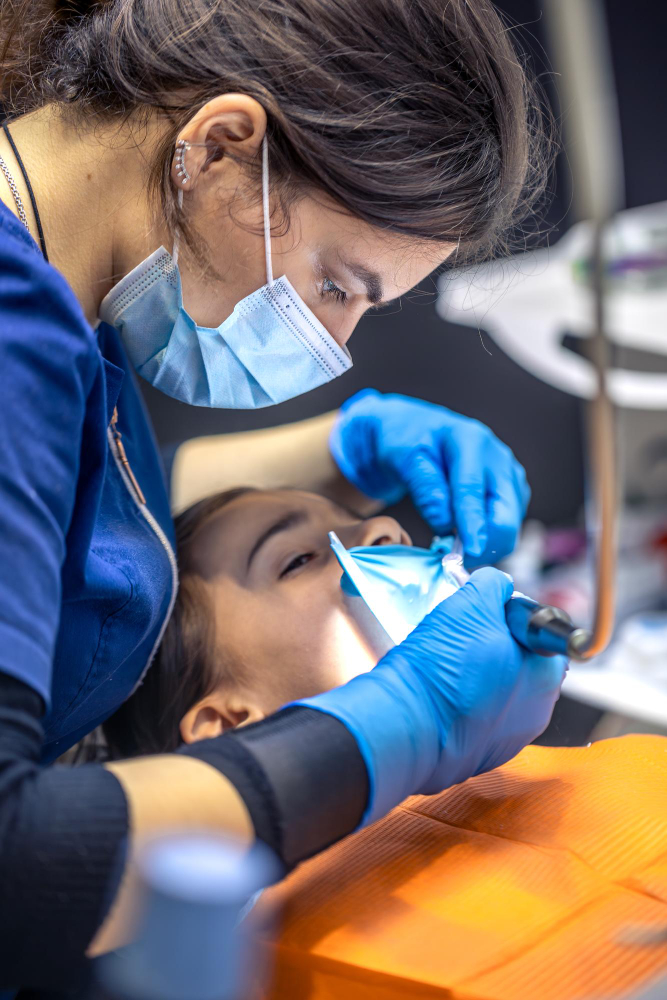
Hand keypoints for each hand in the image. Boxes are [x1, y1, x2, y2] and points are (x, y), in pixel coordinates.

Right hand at [296, 569, 564, 823]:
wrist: (403, 726)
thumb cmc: (440, 670)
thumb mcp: (471, 604)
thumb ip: (494, 586)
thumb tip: (497, 584)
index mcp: (546, 670)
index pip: (535, 629)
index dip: (505, 614)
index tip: (480, 612)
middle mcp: (537, 709)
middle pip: (517, 659)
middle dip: (490, 644)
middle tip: (457, 637)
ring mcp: (510, 736)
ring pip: (495, 689)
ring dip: (475, 674)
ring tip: (443, 667)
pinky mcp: (480, 754)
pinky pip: (475, 716)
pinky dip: (461, 704)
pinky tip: (439, 694)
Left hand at [330, 389, 529, 561]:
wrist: (413, 434)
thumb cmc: (404, 442)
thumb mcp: (402, 457)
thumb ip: (425, 486)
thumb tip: (446, 521)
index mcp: (470, 441)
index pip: (473, 490)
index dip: (473, 524)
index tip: (470, 552)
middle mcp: (497, 457)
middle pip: (506, 512)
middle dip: (486, 542)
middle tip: (455, 560)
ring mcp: (508, 474)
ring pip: (510, 523)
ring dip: (487, 543)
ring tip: (453, 546)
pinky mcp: (511, 490)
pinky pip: (507, 524)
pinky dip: (489, 538)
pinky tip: (464, 536)